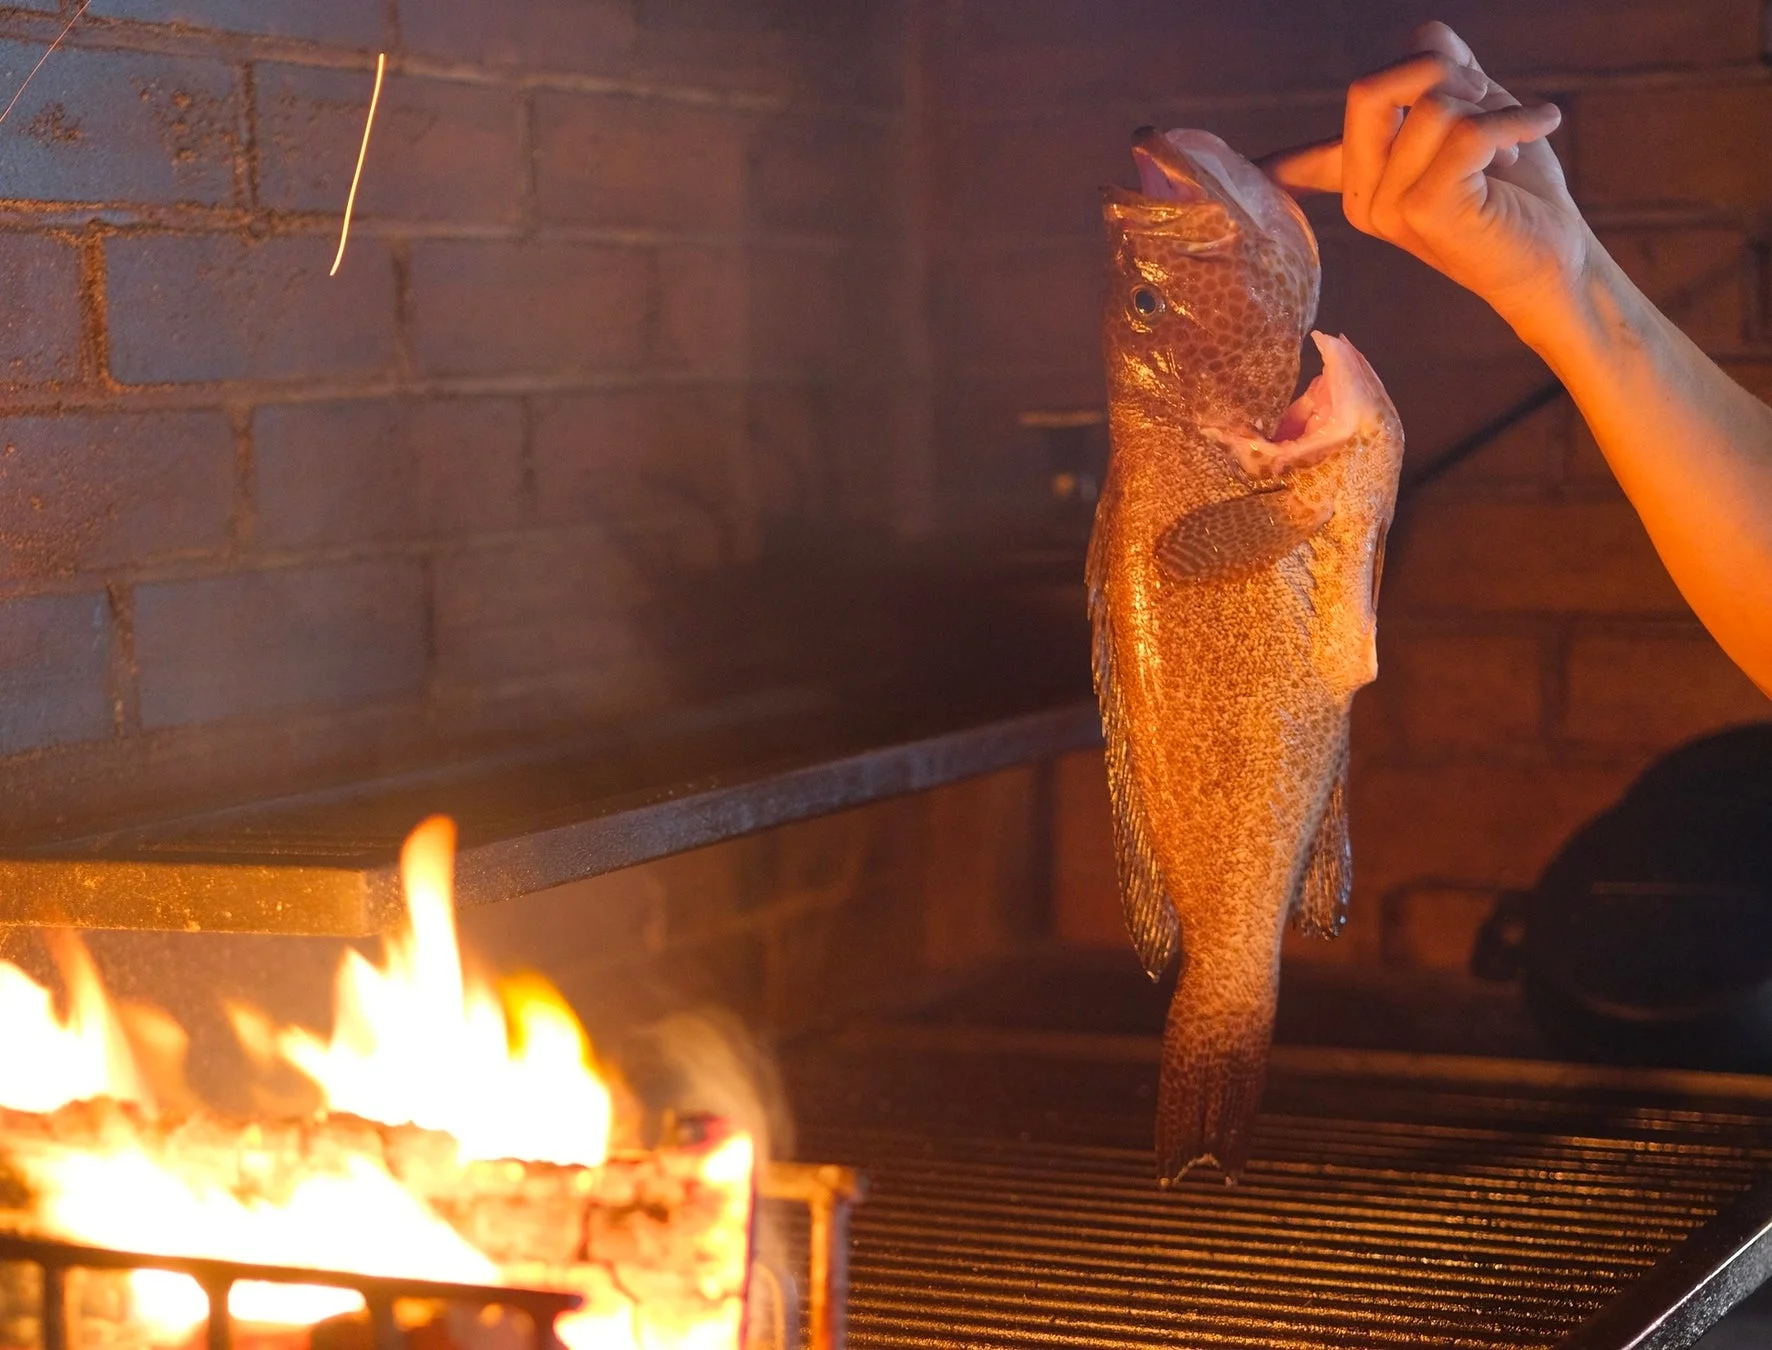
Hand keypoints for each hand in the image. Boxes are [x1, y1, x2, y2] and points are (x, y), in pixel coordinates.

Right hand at [1262, 22, 1589, 333]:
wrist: (1557, 258)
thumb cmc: (1517, 190)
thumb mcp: (1475, 112)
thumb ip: (1441, 71)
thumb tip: (1420, 42)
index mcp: (1361, 181)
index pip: (1307, 155)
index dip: (1278, 164)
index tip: (1254, 178)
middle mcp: (1364, 198)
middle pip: (1368, 89)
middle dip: (1441, 73)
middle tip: (1487, 102)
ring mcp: (1388, 208)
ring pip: (1430, 106)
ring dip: (1492, 105)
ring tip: (1515, 140)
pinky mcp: (1424, 210)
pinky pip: (1465, 129)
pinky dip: (1516, 119)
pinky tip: (1540, 126)